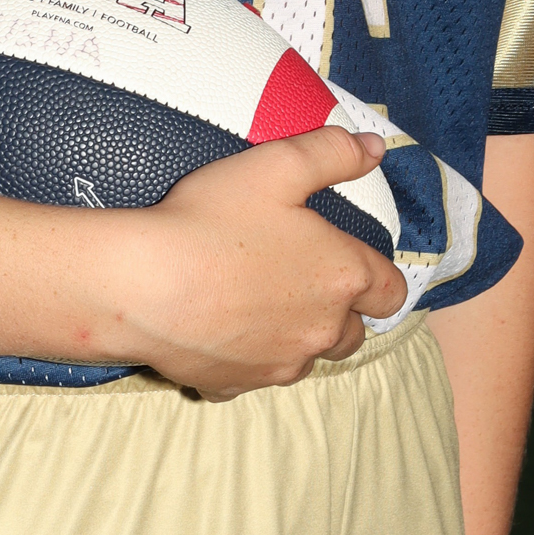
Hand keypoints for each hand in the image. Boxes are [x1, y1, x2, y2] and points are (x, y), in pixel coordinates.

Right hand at [113, 128, 406, 400]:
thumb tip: (375, 148)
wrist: (141, 285)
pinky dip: (244, 354)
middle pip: (353, 333)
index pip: (391, 291)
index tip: (350, 262)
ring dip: (293, 335)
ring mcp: (279, 366)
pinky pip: (253, 373)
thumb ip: (333, 152)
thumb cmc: (211, 221)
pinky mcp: (236, 386)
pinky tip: (216, 325)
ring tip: (254, 300)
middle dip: (337, 310)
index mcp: (342, 276)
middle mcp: (321, 331)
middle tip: (296, 277)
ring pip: (305, 356)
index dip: (376, 276)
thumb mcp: (277, 165)